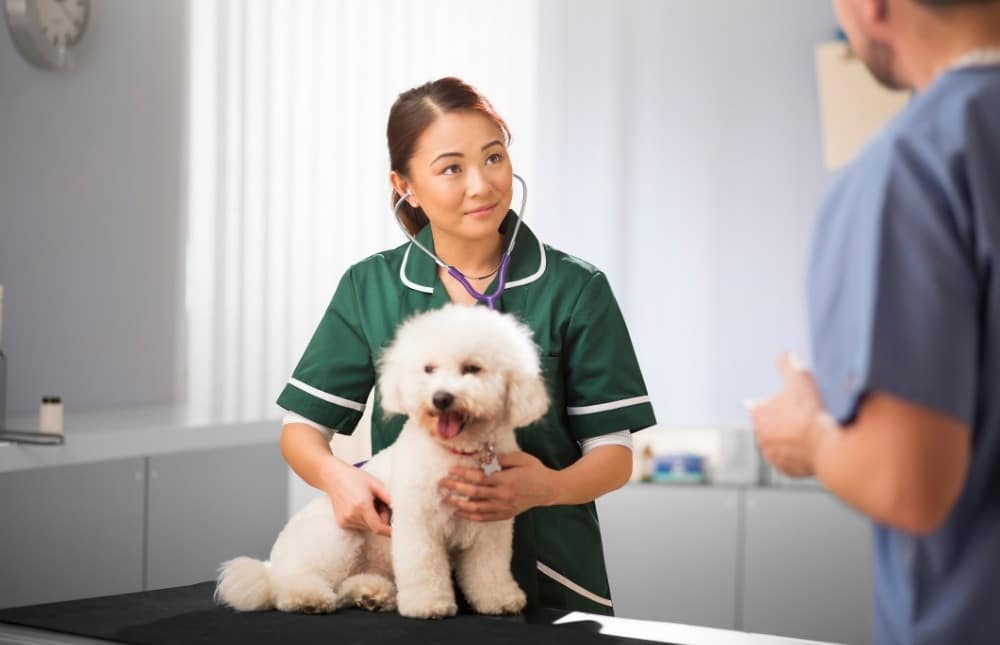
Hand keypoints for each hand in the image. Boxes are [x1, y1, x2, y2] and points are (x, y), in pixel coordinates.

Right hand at [323, 461, 392, 536]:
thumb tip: (400, 509)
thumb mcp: (376, 483)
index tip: (397, 530)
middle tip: (381, 504)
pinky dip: (364, 520)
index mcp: (362, 506)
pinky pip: (358, 526)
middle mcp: (352, 516)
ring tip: (369, 503)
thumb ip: (388, 497)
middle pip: (374, 527)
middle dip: (382, 519)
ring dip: (373, 520)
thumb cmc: (355, 477)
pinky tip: (360, 507)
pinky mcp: (341, 522)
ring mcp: (345, 520)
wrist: (333, 477)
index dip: (389, 531)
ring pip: (367, 527)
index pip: (378, 527)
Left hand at [438, 451, 557, 521]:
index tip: (450, 471)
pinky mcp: (505, 514)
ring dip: (459, 504)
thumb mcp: (520, 458)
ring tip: (445, 499)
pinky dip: (470, 516)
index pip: (479, 478)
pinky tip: (459, 512)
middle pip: (474, 493)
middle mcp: (502, 496)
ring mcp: (503, 507)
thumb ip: (501, 458)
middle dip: (455, 488)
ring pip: (476, 508)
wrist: (549, 489)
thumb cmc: (535, 470)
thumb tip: (482, 458)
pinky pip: (484, 518)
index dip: (463, 474)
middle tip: (441, 484)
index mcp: (505, 480)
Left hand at [747, 352, 831, 477]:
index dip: (776, 403)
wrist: (829, 444)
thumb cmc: (812, 411)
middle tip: (803, 417)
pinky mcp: (786, 470)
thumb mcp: (799, 378)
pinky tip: (812, 446)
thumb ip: (788, 365)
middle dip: (784, 421)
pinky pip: (791, 461)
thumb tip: (785, 356)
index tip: (789, 403)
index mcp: (758, 414)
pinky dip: (799, 455)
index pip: (760, 406)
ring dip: (791, 439)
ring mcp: (772, 456)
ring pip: (780, 444)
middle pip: (771, 425)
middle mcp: (760, 437)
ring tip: (809, 432)